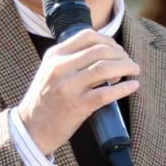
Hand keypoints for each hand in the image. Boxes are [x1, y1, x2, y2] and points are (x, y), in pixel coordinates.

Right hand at [16, 29, 138, 155]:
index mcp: (54, 56)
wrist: (31, 129)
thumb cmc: (45, 100)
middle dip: (122, 55)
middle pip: (100, 51)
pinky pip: (107, 93)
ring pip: (105, 68)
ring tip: (134, 72)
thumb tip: (107, 53)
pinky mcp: (77, 106)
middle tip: (130, 64)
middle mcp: (59, 68)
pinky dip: (124, 88)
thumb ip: (71, 59)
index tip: (118, 51)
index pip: (87, 36)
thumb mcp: (50, 71)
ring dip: (126, 67)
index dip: (109, 41)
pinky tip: (132, 86)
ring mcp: (68, 87)